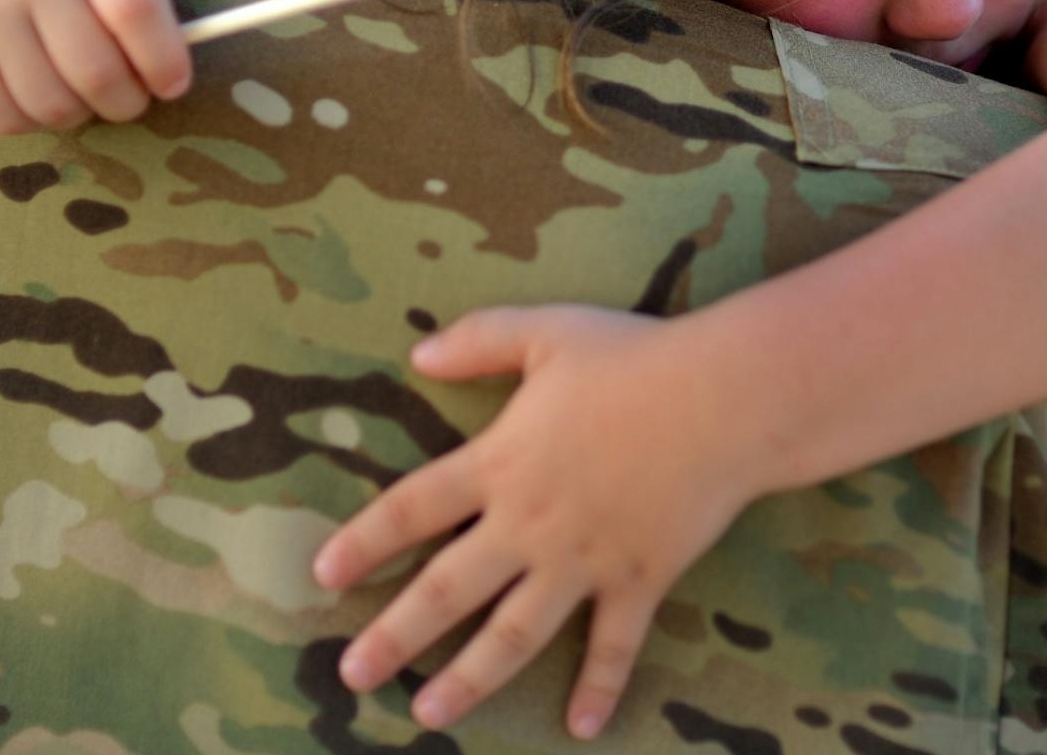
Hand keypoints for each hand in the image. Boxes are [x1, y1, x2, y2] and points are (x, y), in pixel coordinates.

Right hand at [0, 0, 191, 132]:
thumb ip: (142, 1)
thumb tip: (171, 77)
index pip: (134, 8)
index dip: (163, 58)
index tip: (173, 83)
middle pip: (96, 72)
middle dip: (127, 102)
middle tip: (130, 97)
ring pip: (51, 105)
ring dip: (81, 115)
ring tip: (84, 94)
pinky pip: (3, 117)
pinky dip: (32, 122)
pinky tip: (38, 95)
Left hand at [310, 305, 766, 739]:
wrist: (722, 400)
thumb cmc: (634, 359)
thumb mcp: (546, 332)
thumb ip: (479, 340)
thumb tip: (417, 355)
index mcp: (500, 461)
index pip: (411, 508)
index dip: (364, 542)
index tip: (323, 576)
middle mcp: (529, 523)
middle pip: (446, 589)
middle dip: (395, 636)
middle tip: (353, 676)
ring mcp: (583, 560)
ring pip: (513, 633)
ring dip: (469, 678)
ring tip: (429, 713)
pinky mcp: (638, 580)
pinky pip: (613, 645)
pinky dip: (598, 686)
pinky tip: (581, 726)